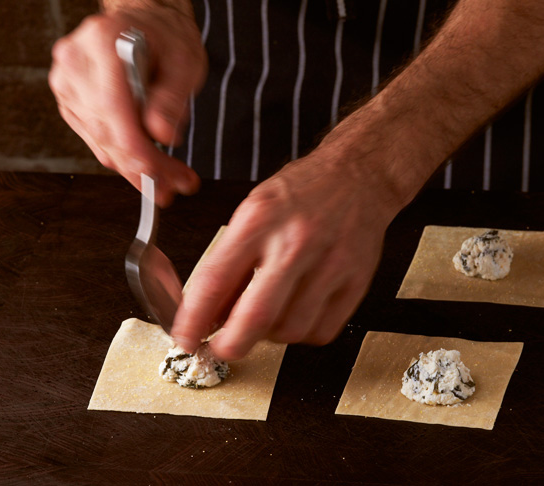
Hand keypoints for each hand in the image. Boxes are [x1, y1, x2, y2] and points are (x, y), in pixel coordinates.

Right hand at [48, 7, 206, 205]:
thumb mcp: (185, 61)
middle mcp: (75, 62)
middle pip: (106, 132)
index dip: (138, 152)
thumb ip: (172, 97)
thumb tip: (162, 136)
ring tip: (171, 180)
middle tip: (176, 187)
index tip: (164, 178)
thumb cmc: (166, 36)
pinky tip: (149, 164)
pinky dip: (123, 157)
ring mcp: (67, 83)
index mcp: (102, 43)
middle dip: (144, 168)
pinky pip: (96, 140)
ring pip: (101, 143)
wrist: (144, 22)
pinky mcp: (70, 101)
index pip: (114, 110)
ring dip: (136, 169)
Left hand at [171, 150, 396, 360]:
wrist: (359, 175)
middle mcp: (296, 242)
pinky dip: (302, 333)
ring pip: (290, 330)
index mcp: (261, 219)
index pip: (216, 280)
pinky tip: (296, 314)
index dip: (194, 319)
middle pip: (257, 316)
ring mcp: (331, 264)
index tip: (184, 337)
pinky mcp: (357, 281)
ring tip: (266, 317)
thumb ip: (232, 261)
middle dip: (230, 345)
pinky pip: (322, 331)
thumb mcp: (254, 211)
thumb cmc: (303, 192)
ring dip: (269, 336)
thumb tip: (209, 312)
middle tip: (220, 348)